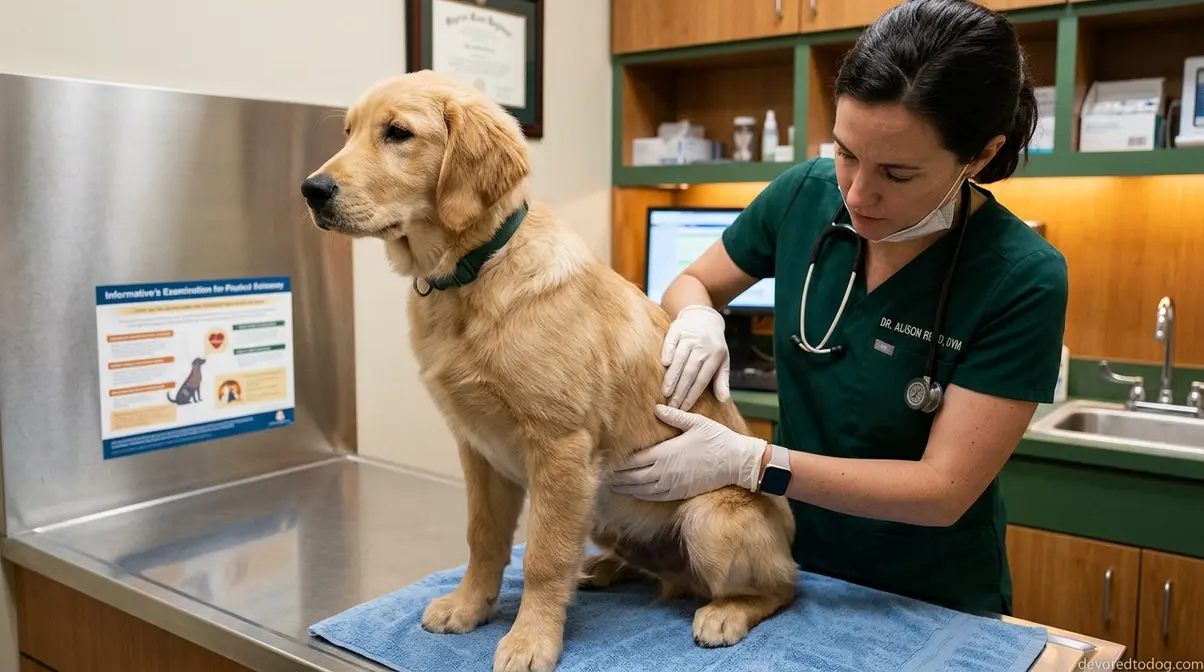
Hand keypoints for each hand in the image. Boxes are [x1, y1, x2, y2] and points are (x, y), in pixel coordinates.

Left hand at [610, 405, 767, 500]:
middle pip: (633, 477)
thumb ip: (674, 416)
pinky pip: (654, 496)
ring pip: (641, 489)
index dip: (619, 461)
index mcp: (666, 453)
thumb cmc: (717, 439)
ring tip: (613, 484)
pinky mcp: (680, 492)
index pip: (635, 460)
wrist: (736, 462)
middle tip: (603, 474)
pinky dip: (640, 494)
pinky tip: (634, 491)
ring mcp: (672, 484)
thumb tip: (657, 407)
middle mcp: (666, 471)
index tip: (608, 458)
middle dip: (617, 476)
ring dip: (626, 487)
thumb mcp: (696, 422)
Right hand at [661, 305, 730, 410]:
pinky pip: (671, 341)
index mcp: (715, 355)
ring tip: (665, 392)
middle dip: (680, 390)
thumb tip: (723, 399)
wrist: (704, 317)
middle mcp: (702, 346)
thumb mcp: (722, 360)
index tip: (684, 408)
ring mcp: (690, 336)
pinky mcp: (677, 328)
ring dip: (672, 376)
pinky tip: (663, 364)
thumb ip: (722, 380)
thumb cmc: (713, 345)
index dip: (693, 395)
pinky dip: (667, 351)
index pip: (702, 379)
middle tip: (672, 406)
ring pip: (680, 358)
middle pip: (690, 371)